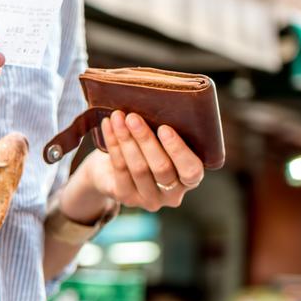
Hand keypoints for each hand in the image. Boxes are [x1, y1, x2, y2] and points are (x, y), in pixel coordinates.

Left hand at [81, 110, 203, 211]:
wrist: (113, 170)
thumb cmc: (148, 149)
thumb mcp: (163, 142)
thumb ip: (168, 132)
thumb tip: (161, 101)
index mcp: (190, 180)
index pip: (191, 171)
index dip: (178, 150)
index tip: (165, 128)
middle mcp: (172, 195)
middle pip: (161, 168)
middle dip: (145, 139)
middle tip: (133, 117)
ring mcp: (148, 199)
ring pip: (138, 168)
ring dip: (126, 139)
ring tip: (118, 117)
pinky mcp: (125, 197)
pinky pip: (119, 168)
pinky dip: (113, 143)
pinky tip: (108, 126)